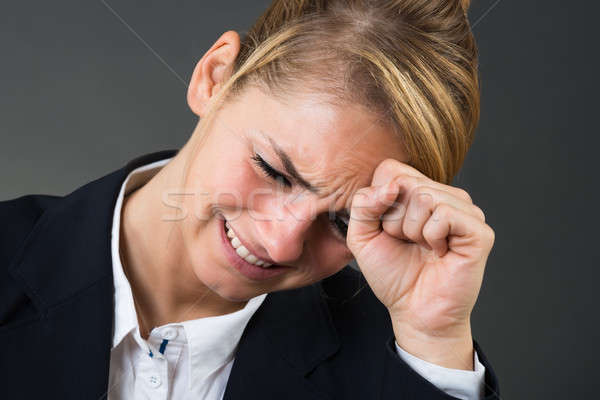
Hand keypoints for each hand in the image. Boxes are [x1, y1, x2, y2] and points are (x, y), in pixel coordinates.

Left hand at [346, 159, 494, 368]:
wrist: (413, 311)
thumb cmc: (392, 274)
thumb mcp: (362, 235)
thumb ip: (363, 204)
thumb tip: (391, 186)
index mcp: (418, 192)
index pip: (391, 169)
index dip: (379, 202)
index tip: (387, 229)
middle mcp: (444, 195)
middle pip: (405, 181)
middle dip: (393, 219)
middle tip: (407, 242)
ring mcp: (464, 210)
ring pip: (424, 196)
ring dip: (412, 231)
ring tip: (423, 248)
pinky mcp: (478, 229)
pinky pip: (444, 214)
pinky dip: (432, 237)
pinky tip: (439, 252)